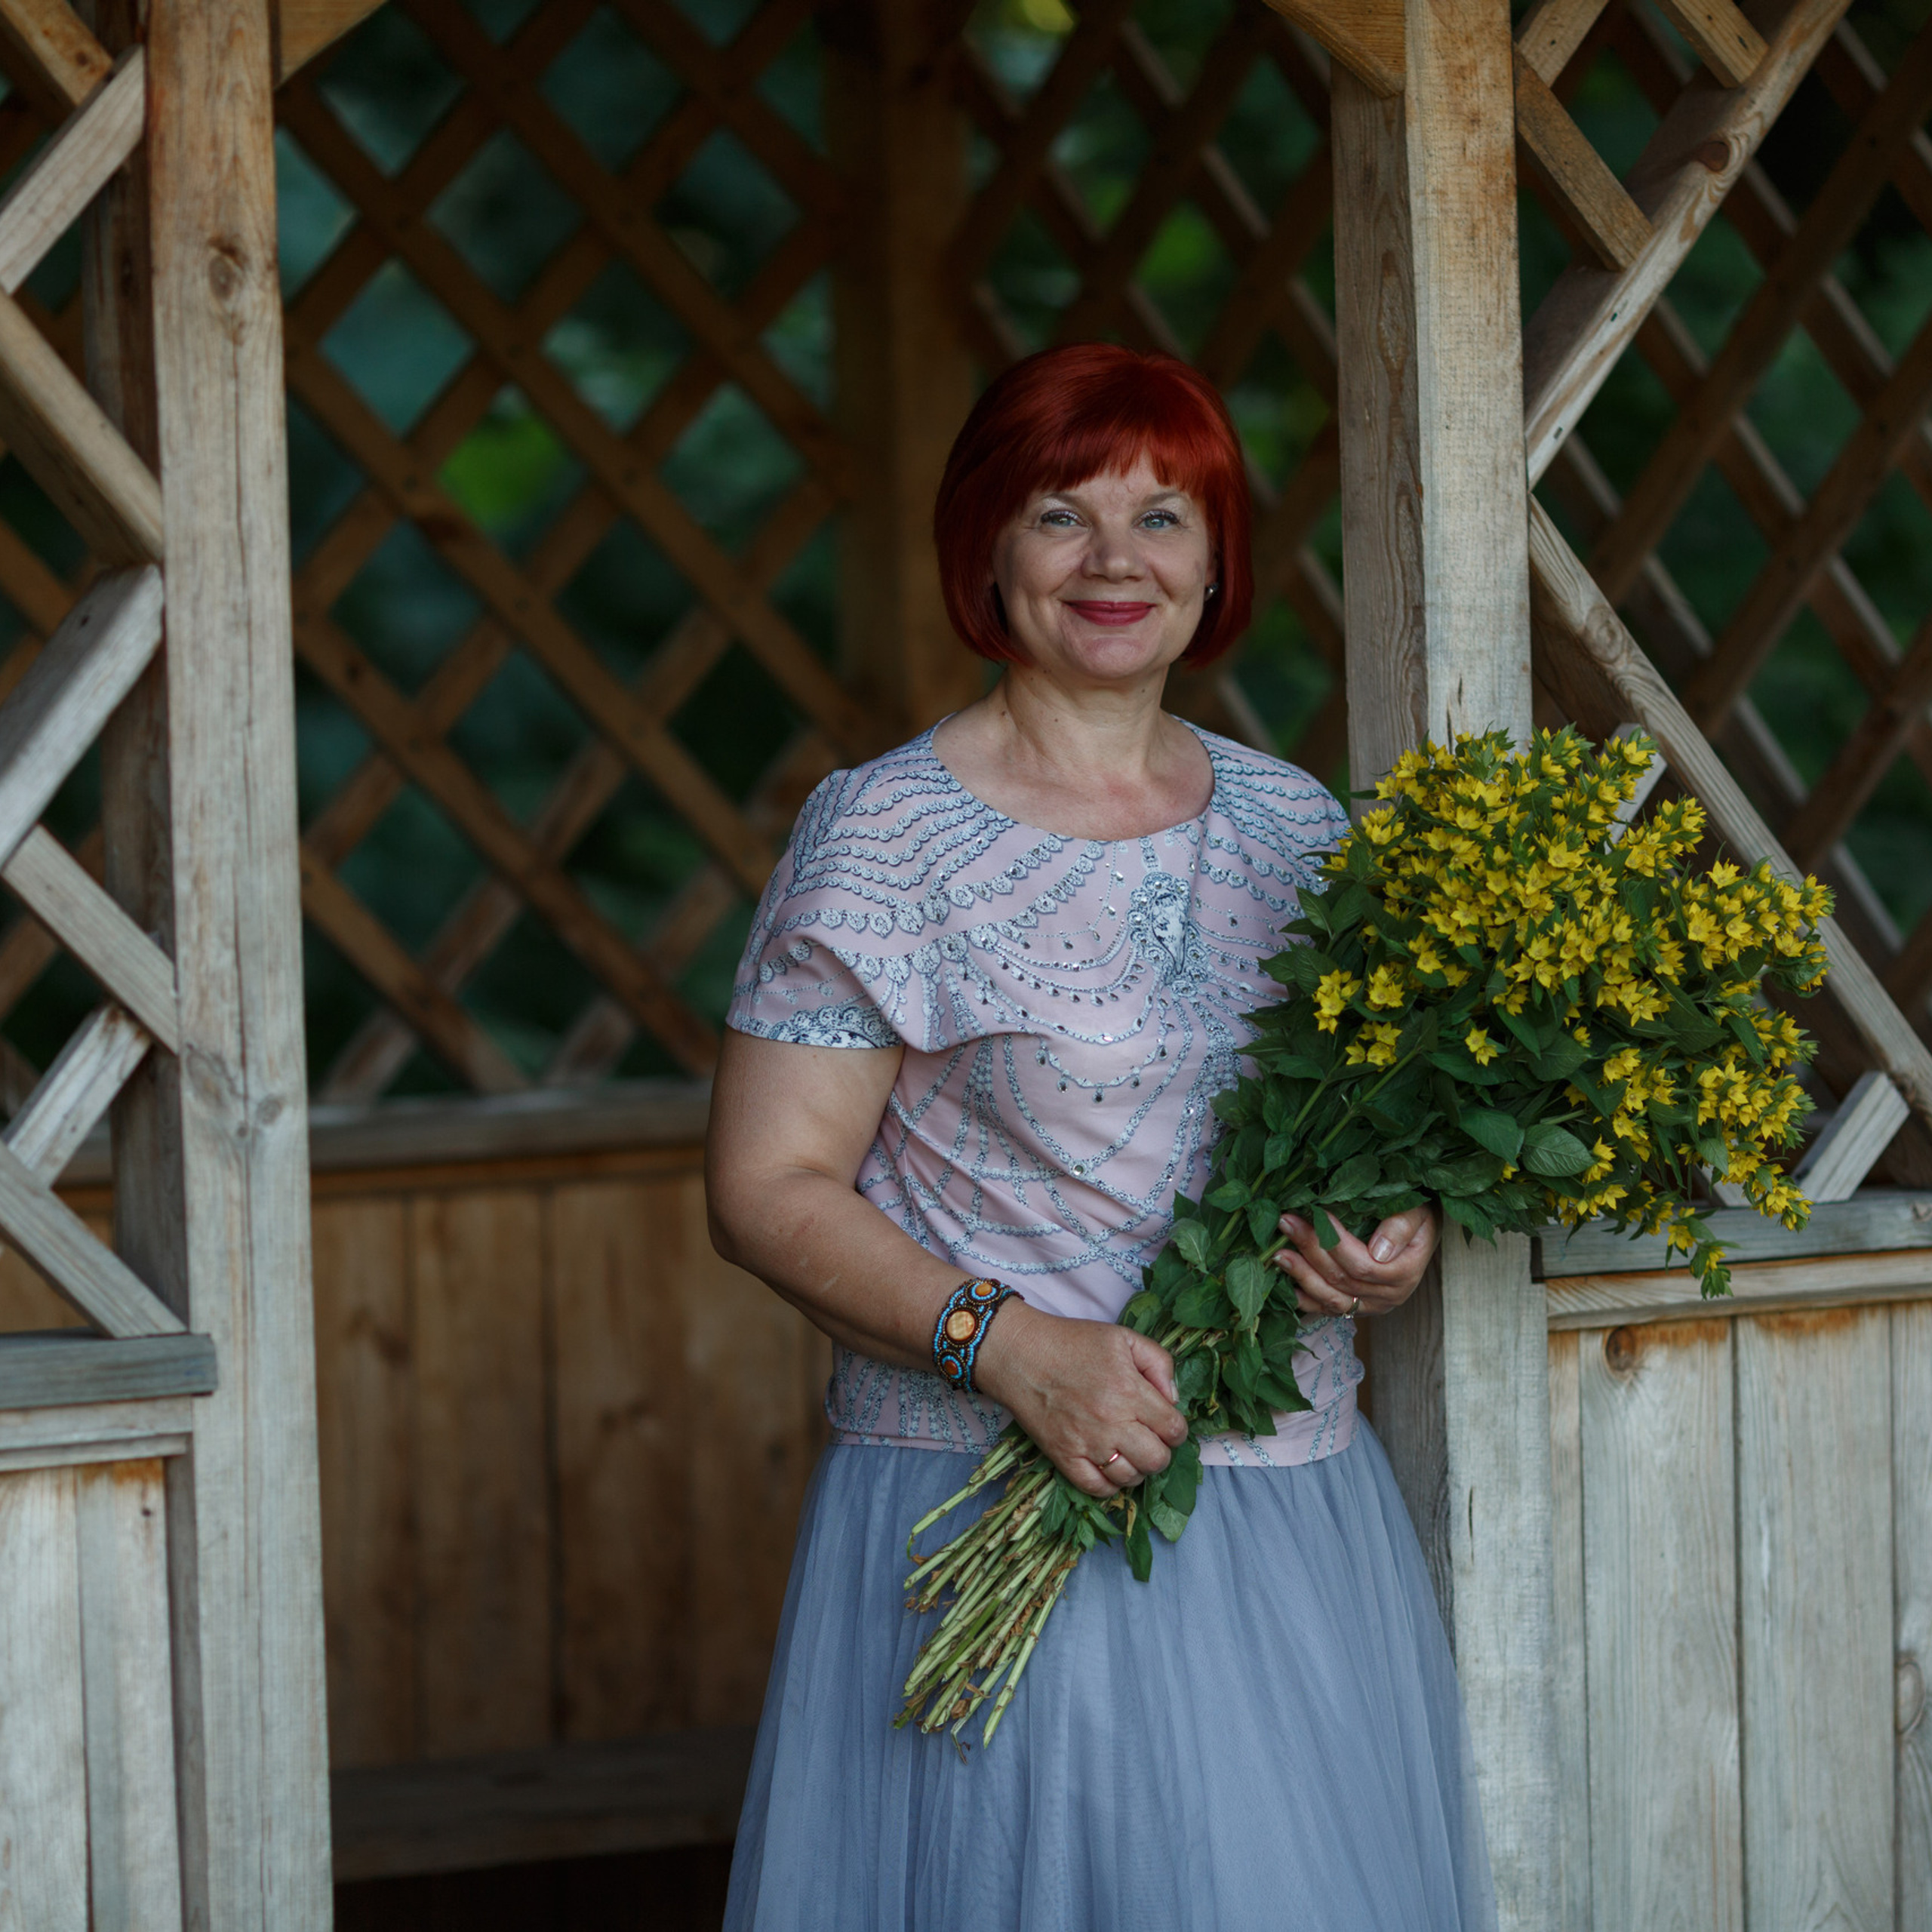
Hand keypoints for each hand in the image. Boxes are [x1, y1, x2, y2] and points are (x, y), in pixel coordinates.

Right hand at [974, 1300, 1186, 1498]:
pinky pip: (1097, 1488)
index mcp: (1129, 1391)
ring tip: (1130, 1453)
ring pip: (1130, 1478)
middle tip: (1149, 1439)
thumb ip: (1158, 1362)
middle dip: (1161, 1451)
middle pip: (1157, 1459)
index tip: (1167, 1424)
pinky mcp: (1064, 1458)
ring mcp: (1087, 1444)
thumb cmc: (1073, 1342)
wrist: (1021, 1355)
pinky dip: (1110, 1485)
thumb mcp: (1123, 1337)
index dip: (1177, 1430)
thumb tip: (1173, 1398)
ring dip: (1137, 1469)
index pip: (1174, 1429)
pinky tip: (1110, 1467)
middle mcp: (1111, 1422)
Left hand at [1271, 1205, 1437, 1318]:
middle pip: (1342, 1279)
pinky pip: (1329, 1309)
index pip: (1362, 1264)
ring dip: (1302, 1276)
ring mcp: (1373, 1306)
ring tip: (1278, 1254)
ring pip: (1332, 1298)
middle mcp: (1389, 1296)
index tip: (1313, 1214)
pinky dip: (1306, 1300)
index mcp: (1404, 1272)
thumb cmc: (1418, 1216)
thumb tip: (1379, 1251)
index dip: (1334, 1242)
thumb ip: (1401, 1227)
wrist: (1422, 1232)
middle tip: (1285, 1223)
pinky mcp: (1359, 1308)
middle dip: (1311, 1250)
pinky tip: (1285, 1286)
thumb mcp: (1419, 1213)